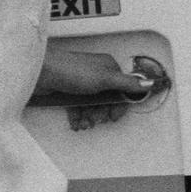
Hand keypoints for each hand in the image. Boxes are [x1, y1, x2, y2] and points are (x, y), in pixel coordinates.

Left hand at [33, 48, 170, 129]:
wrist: (40, 73)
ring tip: (84, 124)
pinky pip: (78, 106)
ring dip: (89, 117)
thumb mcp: (105, 79)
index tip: (114, 116)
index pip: (122, 89)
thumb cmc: (72, 71)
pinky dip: (78, 116)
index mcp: (108, 67)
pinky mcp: (68, 90)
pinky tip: (76, 123)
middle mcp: (96, 74)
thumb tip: (150, 83)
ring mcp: (82, 83)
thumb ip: (128, 84)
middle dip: (102, 113)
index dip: (120, 105)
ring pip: (92, 104)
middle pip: (107, 98)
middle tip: (97, 120)